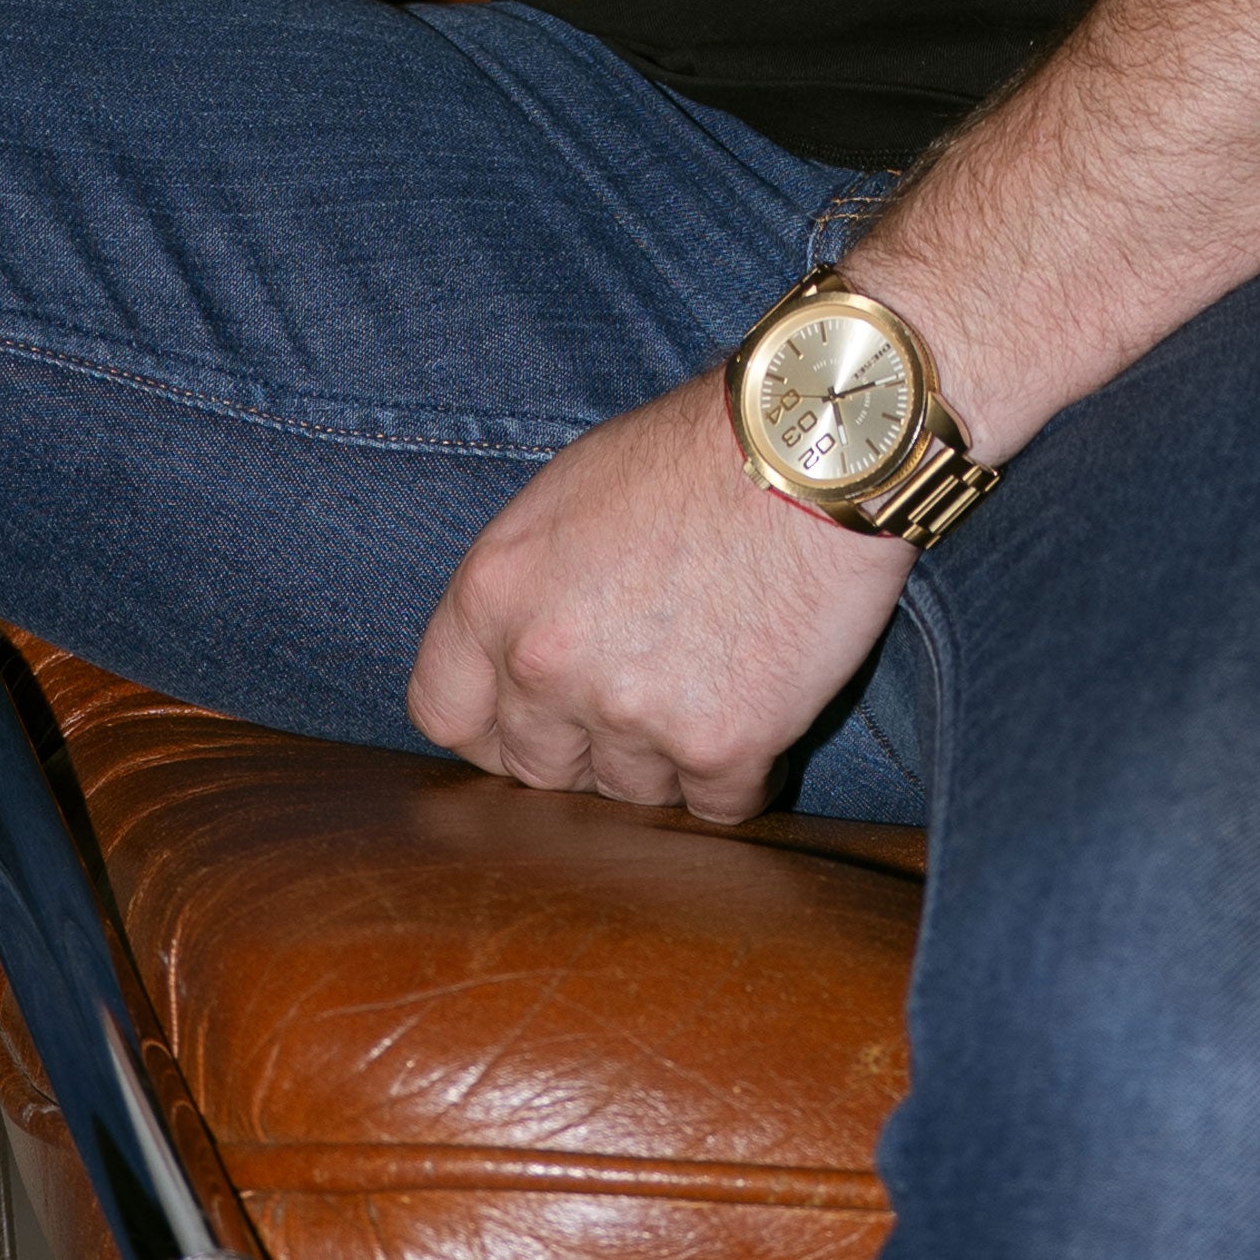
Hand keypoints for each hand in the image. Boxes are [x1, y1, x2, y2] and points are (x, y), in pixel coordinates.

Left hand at [408, 378, 909, 826]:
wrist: (813, 449)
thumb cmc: (693, 455)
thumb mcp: (566, 497)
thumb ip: (525, 594)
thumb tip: (518, 669)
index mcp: (493, 593)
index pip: (446, 714)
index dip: (494, 725)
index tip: (535, 719)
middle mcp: (546, 663)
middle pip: (537, 770)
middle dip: (584, 750)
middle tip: (643, 701)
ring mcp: (631, 712)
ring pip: (629, 797)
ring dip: (665, 763)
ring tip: (713, 686)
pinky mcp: (721, 744)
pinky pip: (714, 810)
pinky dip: (737, 779)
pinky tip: (761, 718)